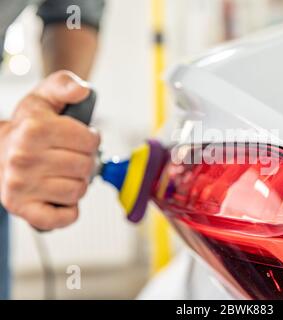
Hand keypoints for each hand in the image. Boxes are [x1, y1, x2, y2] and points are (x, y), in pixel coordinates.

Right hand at [0, 71, 99, 230]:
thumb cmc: (29, 127)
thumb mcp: (45, 98)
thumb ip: (65, 85)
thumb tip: (83, 91)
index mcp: (34, 129)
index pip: (91, 141)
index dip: (91, 140)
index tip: (80, 138)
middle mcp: (24, 158)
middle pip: (86, 167)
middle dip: (85, 161)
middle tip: (71, 157)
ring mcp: (20, 186)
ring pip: (78, 191)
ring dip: (77, 184)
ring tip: (62, 174)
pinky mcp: (21, 208)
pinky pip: (63, 218)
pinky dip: (68, 210)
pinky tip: (59, 196)